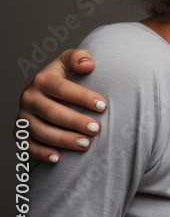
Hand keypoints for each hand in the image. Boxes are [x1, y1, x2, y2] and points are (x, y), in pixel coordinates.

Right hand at [17, 48, 105, 162]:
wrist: (45, 93)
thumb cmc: (64, 78)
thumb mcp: (69, 63)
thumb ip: (79, 58)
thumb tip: (89, 64)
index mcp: (42, 80)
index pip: (62, 88)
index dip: (82, 97)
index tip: (103, 106)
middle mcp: (29, 98)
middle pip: (52, 112)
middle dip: (75, 121)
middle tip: (96, 129)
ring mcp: (24, 116)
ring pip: (41, 131)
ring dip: (63, 139)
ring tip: (86, 144)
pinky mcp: (20, 132)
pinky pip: (27, 145)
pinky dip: (41, 153)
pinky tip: (58, 158)